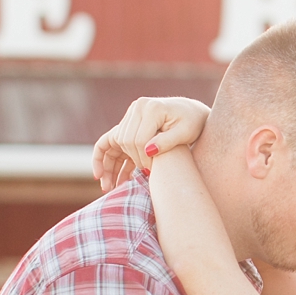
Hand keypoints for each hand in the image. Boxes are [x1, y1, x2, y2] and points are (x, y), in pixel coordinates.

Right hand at [91, 96, 210, 190]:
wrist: (193, 113)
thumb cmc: (193, 123)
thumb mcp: (185, 133)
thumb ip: (167, 142)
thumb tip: (148, 151)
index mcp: (152, 108)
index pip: (138, 139)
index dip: (143, 160)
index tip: (152, 172)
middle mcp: (138, 107)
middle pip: (125, 141)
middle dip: (130, 163)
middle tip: (141, 178)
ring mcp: (132, 113)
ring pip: (115, 142)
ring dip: (111, 165)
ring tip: (108, 187)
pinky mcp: (130, 121)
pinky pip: (113, 141)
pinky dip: (107, 157)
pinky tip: (102, 176)